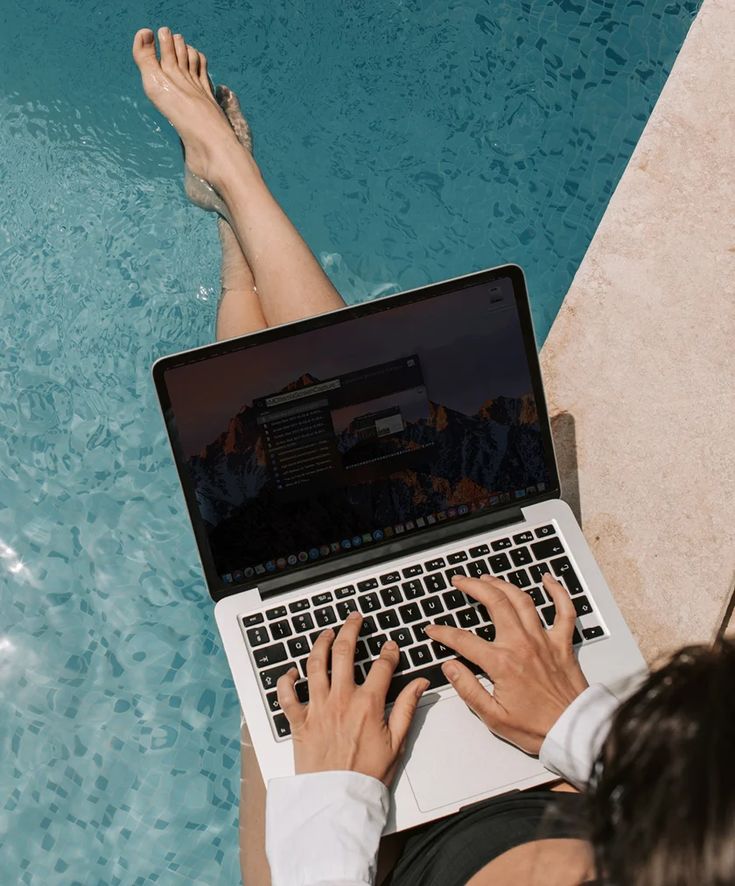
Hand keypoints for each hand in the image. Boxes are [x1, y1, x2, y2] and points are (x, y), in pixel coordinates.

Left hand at [277, 611, 429, 784]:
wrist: (338, 800)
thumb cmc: (367, 775)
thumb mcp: (398, 742)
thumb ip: (408, 708)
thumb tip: (420, 683)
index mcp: (368, 704)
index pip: (381, 665)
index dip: (388, 652)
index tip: (390, 647)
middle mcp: (341, 699)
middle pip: (344, 652)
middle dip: (351, 630)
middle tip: (354, 619)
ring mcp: (317, 708)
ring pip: (315, 664)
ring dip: (320, 643)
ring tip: (326, 633)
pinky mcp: (299, 721)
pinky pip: (287, 694)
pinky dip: (286, 680)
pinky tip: (291, 671)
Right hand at [424, 573, 587, 754]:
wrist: (574, 732)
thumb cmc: (537, 728)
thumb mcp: (494, 717)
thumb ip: (468, 689)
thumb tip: (449, 667)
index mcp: (502, 663)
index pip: (463, 639)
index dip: (443, 632)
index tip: (433, 629)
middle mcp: (522, 644)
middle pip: (494, 602)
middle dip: (473, 586)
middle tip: (460, 581)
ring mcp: (544, 640)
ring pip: (522, 600)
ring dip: (502, 584)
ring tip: (488, 578)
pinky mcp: (563, 643)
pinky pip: (564, 610)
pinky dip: (558, 592)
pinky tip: (548, 580)